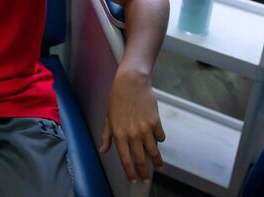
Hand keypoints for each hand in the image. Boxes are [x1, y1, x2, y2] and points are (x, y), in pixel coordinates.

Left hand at [99, 69, 164, 183]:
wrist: (131, 83)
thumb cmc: (117, 98)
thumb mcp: (108, 117)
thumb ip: (106, 135)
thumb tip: (103, 150)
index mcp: (119, 134)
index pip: (125, 159)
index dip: (130, 172)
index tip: (134, 179)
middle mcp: (132, 134)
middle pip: (140, 159)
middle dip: (143, 171)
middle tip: (146, 178)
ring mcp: (145, 128)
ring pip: (153, 150)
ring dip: (156, 161)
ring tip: (159, 167)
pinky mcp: (155, 121)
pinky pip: (160, 136)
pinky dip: (160, 140)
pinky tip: (158, 141)